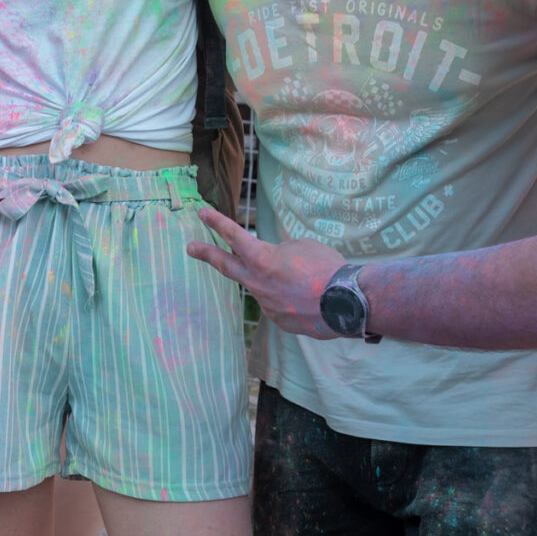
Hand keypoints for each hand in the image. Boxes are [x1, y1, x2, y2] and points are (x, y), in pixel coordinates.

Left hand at [186, 208, 346, 337]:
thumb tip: (276, 261)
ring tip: (302, 280)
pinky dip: (293, 299)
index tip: (201, 214)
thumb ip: (281, 251)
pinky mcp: (280, 321)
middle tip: (190, 248)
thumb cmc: (326, 268)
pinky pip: (282, 305)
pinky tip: (312, 299)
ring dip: (277, 282)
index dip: (216, 222)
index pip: (233, 235)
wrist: (346, 302)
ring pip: (264, 288)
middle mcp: (257, 283)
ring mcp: (267, 305)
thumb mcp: (301, 246)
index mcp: (262, 259)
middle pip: (225, 265)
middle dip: (207, 254)